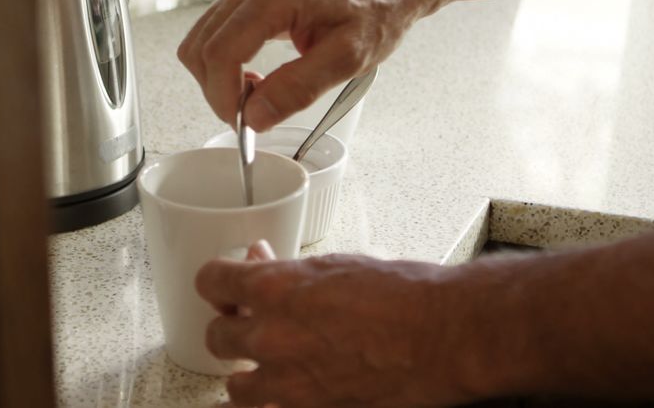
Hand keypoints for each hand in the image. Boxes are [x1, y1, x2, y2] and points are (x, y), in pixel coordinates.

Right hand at [177, 0, 428, 130]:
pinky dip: (226, 61)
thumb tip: (256, 116)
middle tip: (251, 115)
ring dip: (219, 77)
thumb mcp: (347, 58)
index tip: (242, 125)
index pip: (220, 53)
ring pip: (203, 40)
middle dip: (218, 91)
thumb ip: (298, 88)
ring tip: (258, 95)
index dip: (223, 97)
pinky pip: (217, 31)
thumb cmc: (378, 8)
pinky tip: (255, 77)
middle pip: (201, 48)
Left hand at [196, 253, 470, 407]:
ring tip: (267, 367)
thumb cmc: (405, 295)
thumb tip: (262, 260)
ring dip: (246, 375)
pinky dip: (272, 405)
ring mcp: (288, 383)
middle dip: (232, 328)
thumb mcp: (337, 265)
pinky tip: (281, 397)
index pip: (210, 281)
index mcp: (274, 288)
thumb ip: (289, 269)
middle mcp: (271, 337)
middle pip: (215, 336)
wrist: (443, 335)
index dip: (217, 283)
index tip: (224, 287)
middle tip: (250, 324)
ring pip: (234, 387)